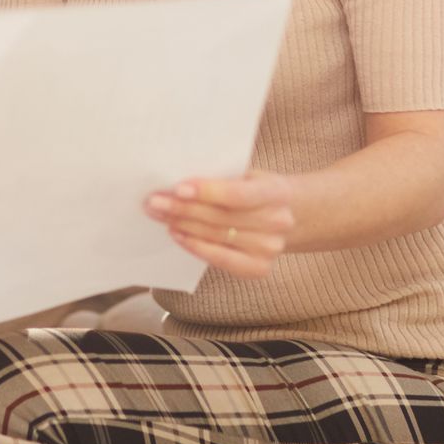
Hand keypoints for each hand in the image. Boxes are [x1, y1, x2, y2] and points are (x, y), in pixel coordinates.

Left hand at [145, 171, 295, 279]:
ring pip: (216, 237)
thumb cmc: (257, 190)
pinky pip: (221, 259)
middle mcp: (278, 222)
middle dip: (183, 209)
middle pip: (221, 217)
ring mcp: (270, 248)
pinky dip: (196, 247)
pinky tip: (178, 236)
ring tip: (159, 215)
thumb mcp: (249, 175)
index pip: (238, 194)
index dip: (207, 192)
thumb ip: (224, 178)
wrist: (289, 215)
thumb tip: (178, 184)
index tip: (178, 188)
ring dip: (183, 226)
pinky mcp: (259, 267)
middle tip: (154, 202)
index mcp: (277, 191)